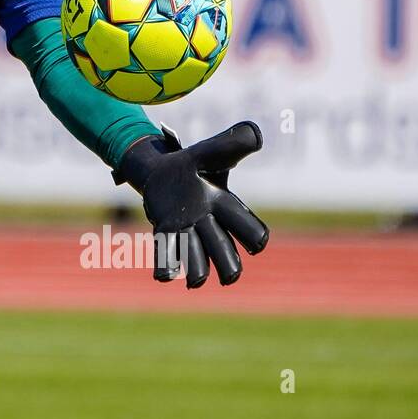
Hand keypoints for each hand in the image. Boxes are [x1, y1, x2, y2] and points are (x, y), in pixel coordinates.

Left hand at [113, 121, 268, 287]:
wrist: (160, 167)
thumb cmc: (192, 163)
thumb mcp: (211, 151)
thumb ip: (232, 144)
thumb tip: (257, 136)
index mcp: (225, 205)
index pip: (249, 228)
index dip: (255, 237)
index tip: (256, 244)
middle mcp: (209, 223)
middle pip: (224, 251)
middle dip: (229, 266)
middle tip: (230, 278)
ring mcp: (186, 230)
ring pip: (197, 259)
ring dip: (197, 271)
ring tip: (194, 282)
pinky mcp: (165, 231)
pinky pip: (166, 254)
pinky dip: (166, 267)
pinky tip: (164, 275)